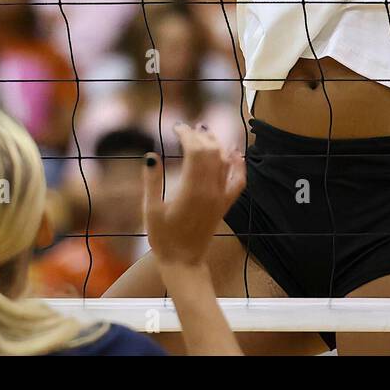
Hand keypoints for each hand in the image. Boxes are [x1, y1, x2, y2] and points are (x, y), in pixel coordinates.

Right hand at [143, 123, 244, 269]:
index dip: (187, 134)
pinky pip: (238, 181)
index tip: (176, 126)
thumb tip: (151, 155)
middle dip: (200, 135)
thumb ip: (152, 182)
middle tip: (187, 128)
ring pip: (224, 161)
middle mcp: (210, 191)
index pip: (195, 150)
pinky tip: (235, 153)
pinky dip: (238, 165)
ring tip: (204, 132)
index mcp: (192, 190)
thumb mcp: (151, 210)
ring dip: (215, 143)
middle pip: (211, 151)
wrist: (183, 263)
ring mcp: (220, 198)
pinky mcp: (224, 205)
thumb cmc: (163, 238)